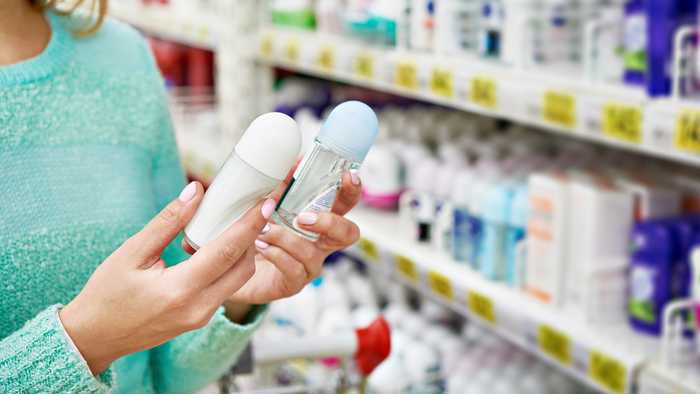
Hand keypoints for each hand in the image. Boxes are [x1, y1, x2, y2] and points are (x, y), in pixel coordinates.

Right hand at [59, 182, 274, 374]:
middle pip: (243, 267)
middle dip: (254, 235)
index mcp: (180, 290)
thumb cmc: (107, 294)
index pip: (227, 251)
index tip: (267, 202)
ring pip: (238, 279)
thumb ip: (168, 221)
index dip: (250, 224)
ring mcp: (202, 317)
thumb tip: (197, 191)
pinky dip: (231, 265)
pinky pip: (227, 288)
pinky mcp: (201, 318)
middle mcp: (198, 308)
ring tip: (238, 222)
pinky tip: (221, 244)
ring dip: (244, 251)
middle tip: (256, 207)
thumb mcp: (132, 252)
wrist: (95, 337)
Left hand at [228, 172, 361, 304]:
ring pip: (312, 253)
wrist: (234, 267)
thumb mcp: (268, 205)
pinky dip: (276, 254)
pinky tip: (261, 245)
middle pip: (347, 234)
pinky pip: (293, 269)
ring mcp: (309, 265)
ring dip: (286, 238)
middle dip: (330, 223)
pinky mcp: (293, 282)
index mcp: (320, 219)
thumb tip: (292, 163)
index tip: (348, 176)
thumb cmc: (256, 231)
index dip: (352, 191)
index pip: (345, 204)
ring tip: (264, 230)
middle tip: (304, 217)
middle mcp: (320, 243)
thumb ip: (282, 187)